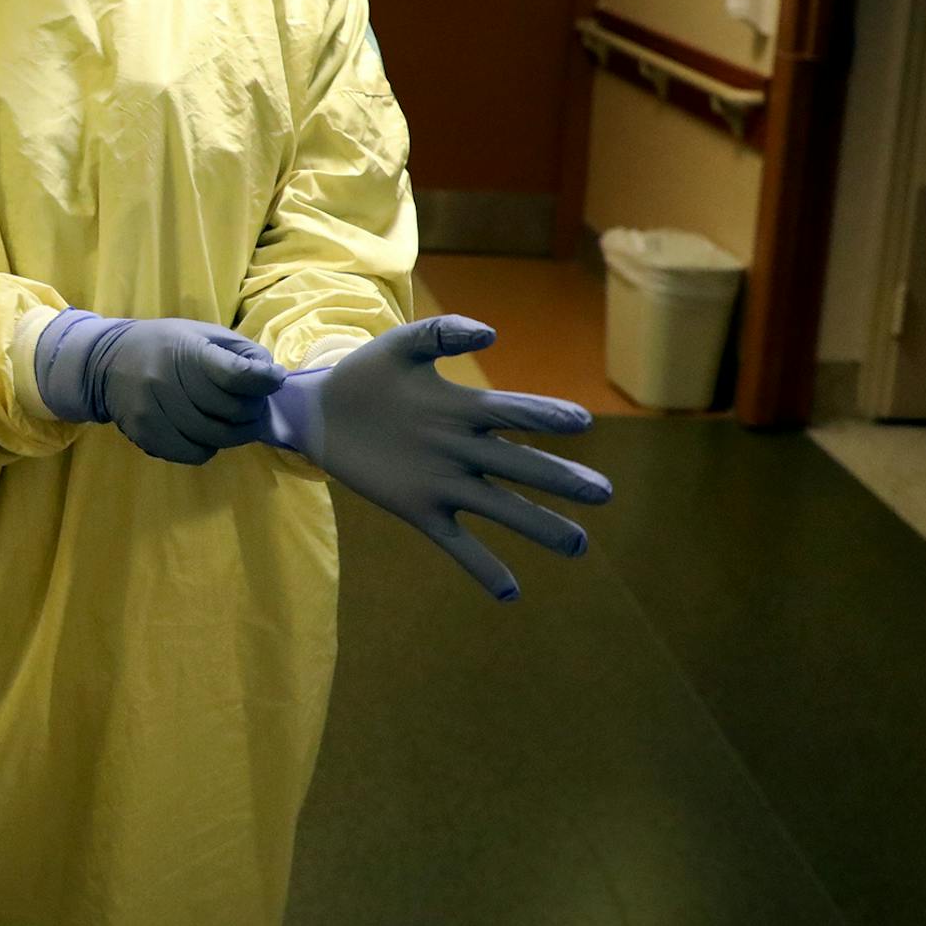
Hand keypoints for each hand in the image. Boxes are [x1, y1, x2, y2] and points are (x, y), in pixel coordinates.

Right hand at [35, 311, 286, 463]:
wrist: (106, 362)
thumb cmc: (165, 345)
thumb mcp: (202, 333)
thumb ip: (239, 351)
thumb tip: (272, 375)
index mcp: (186, 351)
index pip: (236, 374)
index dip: (264, 381)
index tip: (274, 380)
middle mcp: (167, 381)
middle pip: (232, 411)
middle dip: (253, 410)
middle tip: (255, 405)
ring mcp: (154, 412)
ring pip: (216, 438)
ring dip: (236, 433)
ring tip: (236, 422)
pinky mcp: (146, 435)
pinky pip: (194, 454)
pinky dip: (209, 447)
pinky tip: (206, 432)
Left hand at [261, 315, 609, 599]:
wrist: (322, 412)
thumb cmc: (369, 373)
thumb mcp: (403, 344)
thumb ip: (443, 333)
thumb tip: (489, 334)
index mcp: (464, 408)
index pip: (514, 414)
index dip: (545, 416)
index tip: (580, 423)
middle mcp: (464, 449)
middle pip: (521, 466)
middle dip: (561, 480)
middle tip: (603, 492)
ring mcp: (444, 483)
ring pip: (500, 507)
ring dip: (538, 526)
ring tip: (578, 547)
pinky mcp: (419, 510)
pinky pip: (456, 542)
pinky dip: (481, 566)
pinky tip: (509, 593)